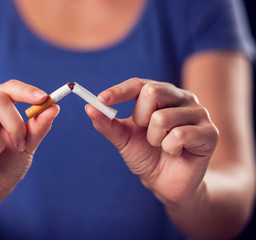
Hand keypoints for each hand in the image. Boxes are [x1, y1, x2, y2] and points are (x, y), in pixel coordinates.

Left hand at [85, 78, 218, 204]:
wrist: (166, 182)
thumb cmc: (146, 155)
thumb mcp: (123, 139)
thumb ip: (107, 123)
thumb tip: (89, 107)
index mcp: (161, 94)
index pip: (138, 84)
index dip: (119, 91)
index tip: (102, 99)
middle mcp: (181, 97)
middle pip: (151, 92)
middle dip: (140, 119)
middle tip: (147, 134)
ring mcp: (198, 113)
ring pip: (162, 118)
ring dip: (154, 139)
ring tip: (162, 146)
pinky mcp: (210, 132)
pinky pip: (178, 135)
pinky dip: (169, 148)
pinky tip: (175, 152)